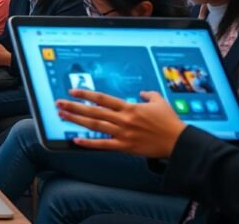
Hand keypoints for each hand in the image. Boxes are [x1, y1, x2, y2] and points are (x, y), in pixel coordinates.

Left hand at [56, 89, 186, 157]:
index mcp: (129, 107)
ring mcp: (123, 133)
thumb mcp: (160, 101)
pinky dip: (89, 143)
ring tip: (62, 116)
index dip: (86, 94)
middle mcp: (123, 119)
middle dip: (74, 107)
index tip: (73, 91)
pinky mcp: (125, 147)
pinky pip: (104, 145)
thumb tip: (142, 92)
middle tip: (59, 103)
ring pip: (95, 126)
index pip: (102, 98)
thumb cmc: (170, 122)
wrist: (179, 142)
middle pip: (93, 111)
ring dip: (77, 121)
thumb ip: (148, 94)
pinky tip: (76, 140)